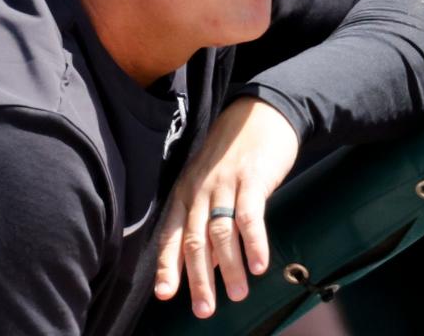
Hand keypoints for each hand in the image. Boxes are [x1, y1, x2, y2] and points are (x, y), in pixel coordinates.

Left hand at [154, 97, 298, 318]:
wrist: (260, 113)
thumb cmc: (233, 155)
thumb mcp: (210, 183)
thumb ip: (205, 220)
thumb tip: (209, 265)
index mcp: (184, 192)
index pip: (170, 234)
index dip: (166, 265)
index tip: (164, 295)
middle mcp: (199, 190)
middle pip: (193, 240)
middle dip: (198, 279)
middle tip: (204, 310)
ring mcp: (224, 183)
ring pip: (220, 232)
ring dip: (229, 267)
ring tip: (238, 295)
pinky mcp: (252, 179)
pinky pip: (249, 216)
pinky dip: (254, 243)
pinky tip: (259, 266)